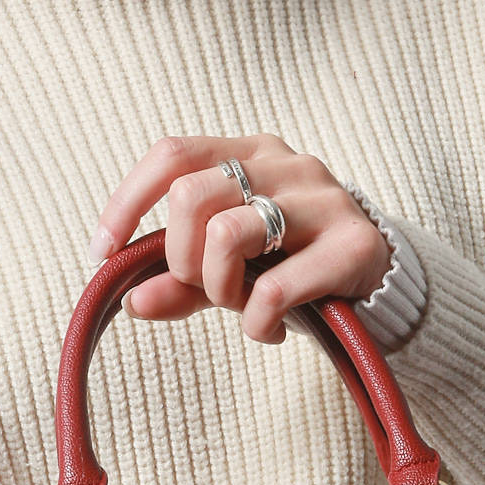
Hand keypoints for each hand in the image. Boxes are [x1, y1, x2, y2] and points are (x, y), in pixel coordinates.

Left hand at [87, 133, 392, 344]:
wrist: (379, 283)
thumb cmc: (294, 265)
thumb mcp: (230, 268)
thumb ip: (179, 280)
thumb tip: (131, 300)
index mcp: (249, 154)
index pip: (172, 155)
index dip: (127, 201)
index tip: (105, 250)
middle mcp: (285, 163)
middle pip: (191, 198)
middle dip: (182, 261)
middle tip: (209, 292)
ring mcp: (323, 199)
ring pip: (227, 236)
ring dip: (221, 290)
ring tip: (245, 308)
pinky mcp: (356, 244)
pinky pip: (275, 288)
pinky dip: (258, 322)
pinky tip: (271, 330)